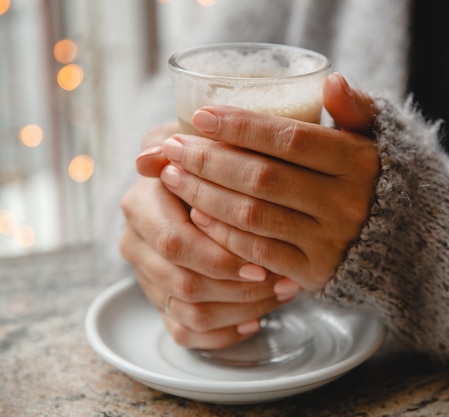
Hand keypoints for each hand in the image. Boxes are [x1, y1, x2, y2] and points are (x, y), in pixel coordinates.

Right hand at [120, 128, 299, 348]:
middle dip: (239, 288)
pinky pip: (186, 333)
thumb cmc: (207, 160)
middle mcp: (137, 244)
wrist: (193, 185)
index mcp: (140, 205)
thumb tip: (149, 159)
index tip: (265, 260)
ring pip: (190, 313)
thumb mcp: (199, 139)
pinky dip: (223, 332)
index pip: (176, 244)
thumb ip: (185, 142)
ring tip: (282, 293)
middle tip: (284, 281)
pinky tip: (255, 320)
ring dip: (241, 309)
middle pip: (185, 285)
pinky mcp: (161, 302)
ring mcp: (147, 276)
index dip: (220, 257)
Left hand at [158, 73, 378, 290]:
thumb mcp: (374, 139)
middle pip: (263, 178)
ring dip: (206, 195)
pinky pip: (259, 252)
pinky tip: (197, 215)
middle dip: (209, 160)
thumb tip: (331, 82)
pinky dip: (223, 234)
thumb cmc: (373, 179)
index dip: (241, 127)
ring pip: (254, 215)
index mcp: (357, 162)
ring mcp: (328, 241)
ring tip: (173, 176)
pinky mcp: (313, 272)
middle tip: (172, 147)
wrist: (400, 241)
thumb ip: (354, 109)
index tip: (201, 116)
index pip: (290, 139)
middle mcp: (345, 203)